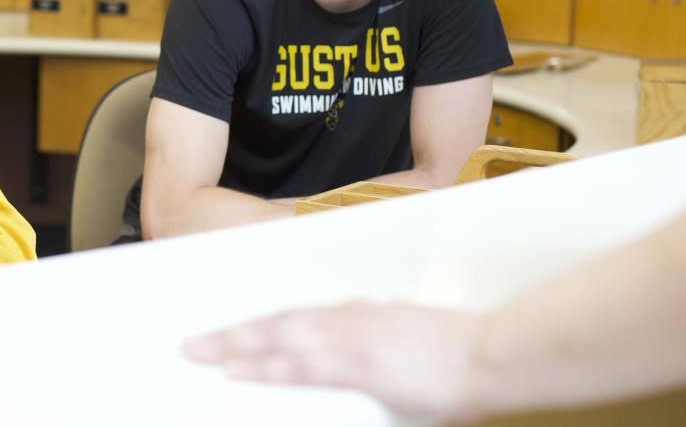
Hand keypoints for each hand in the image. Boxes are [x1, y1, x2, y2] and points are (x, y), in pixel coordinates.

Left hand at [182, 301, 486, 419]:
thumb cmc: (461, 351)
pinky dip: (266, 366)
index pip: (297, 318)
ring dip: (236, 347)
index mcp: (360, 314)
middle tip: (193, 343)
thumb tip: (363, 337)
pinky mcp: (360, 364)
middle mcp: (348, 321)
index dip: (260, 326)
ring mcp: (352, 341)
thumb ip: (379, 337)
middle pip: (277, 324)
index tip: (231, 332)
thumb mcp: (411, 336)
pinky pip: (301, 366)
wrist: (492, 351)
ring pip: (279, 340)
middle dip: (233, 335)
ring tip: (201, 354)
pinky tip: (240, 372)